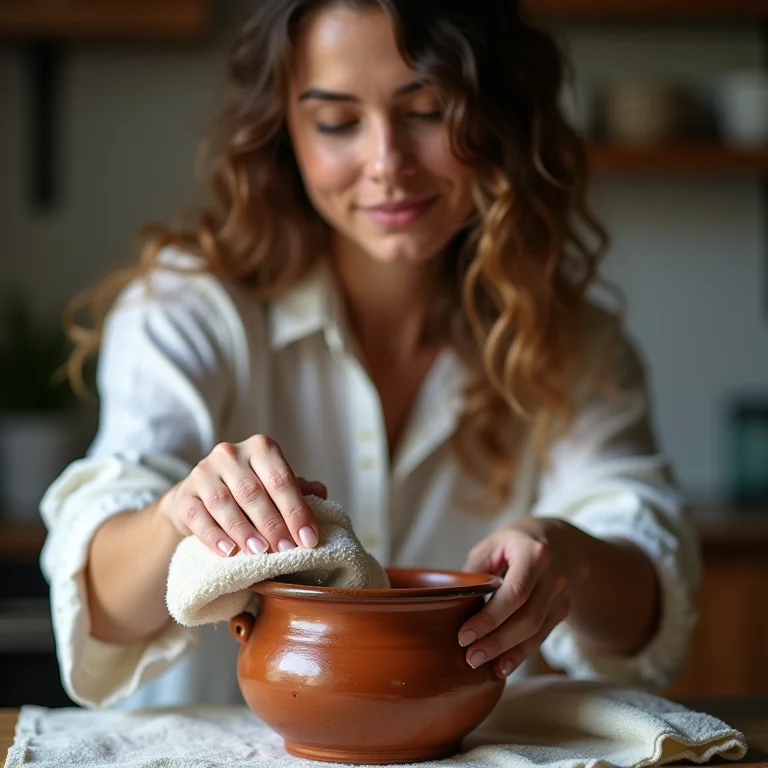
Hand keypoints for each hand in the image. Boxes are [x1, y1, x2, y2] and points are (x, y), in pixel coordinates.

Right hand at [159, 434, 326, 556]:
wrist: (199, 497)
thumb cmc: (247, 492)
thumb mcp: (274, 486)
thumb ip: (298, 489)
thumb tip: (322, 493)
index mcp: (260, 448)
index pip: (281, 479)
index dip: (296, 510)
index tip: (309, 539)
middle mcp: (230, 453)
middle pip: (253, 492)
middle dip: (273, 523)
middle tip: (287, 549)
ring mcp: (203, 472)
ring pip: (224, 503)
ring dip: (244, 530)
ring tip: (260, 552)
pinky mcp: (184, 495)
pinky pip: (199, 517)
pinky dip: (214, 536)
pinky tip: (229, 552)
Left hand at [458, 519, 572, 678]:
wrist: (552, 542)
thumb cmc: (511, 545)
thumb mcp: (490, 548)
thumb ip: (475, 574)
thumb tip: (451, 604)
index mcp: (534, 554)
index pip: (514, 593)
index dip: (490, 618)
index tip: (464, 636)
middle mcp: (554, 576)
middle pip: (527, 618)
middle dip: (497, 642)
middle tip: (470, 657)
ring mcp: (561, 595)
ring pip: (536, 632)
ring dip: (508, 653)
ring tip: (481, 664)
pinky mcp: (561, 611)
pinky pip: (541, 637)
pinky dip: (520, 654)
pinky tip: (502, 666)